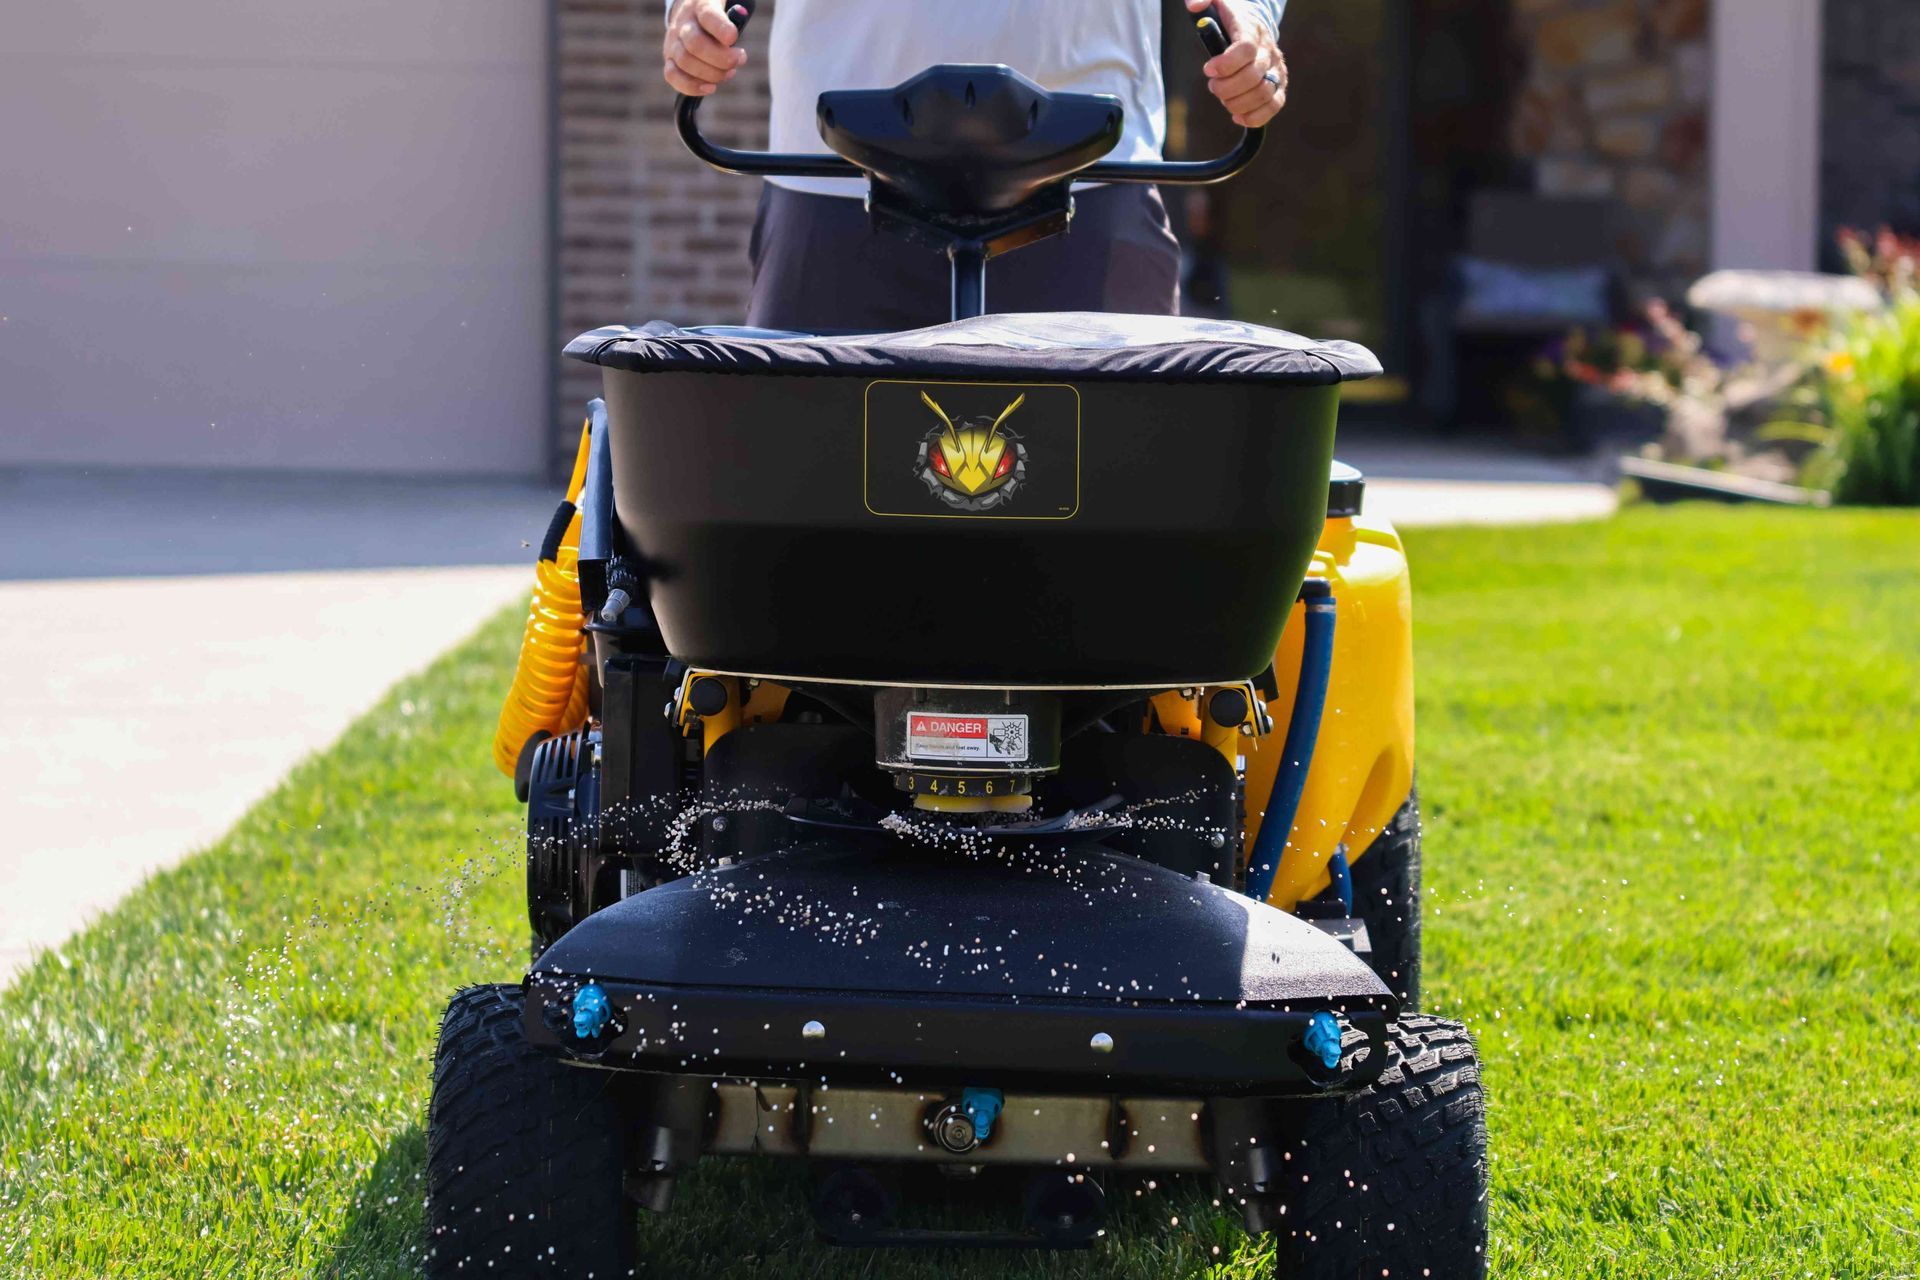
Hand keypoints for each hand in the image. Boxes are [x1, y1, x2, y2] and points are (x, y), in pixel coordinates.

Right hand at [663, 0, 745, 96]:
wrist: (691, 16)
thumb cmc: (716, 17)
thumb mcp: (726, 10)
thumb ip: (733, 18)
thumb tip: (739, 21)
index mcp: (699, 6)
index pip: (707, 15)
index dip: (721, 29)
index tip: (733, 38)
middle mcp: (682, 24)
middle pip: (695, 44)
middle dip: (721, 58)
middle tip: (738, 60)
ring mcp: (673, 42)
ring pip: (685, 62)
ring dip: (712, 74)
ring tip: (729, 73)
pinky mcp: (669, 59)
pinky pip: (672, 75)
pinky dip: (691, 87)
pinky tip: (710, 88)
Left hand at [1186, 0, 1287, 127]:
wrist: (1253, 25)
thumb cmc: (1228, 18)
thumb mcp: (1216, 3)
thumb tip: (1194, 7)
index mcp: (1252, 30)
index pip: (1246, 49)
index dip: (1226, 64)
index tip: (1208, 69)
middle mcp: (1268, 51)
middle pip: (1252, 77)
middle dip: (1226, 88)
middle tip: (1212, 86)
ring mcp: (1276, 70)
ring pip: (1263, 94)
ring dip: (1237, 103)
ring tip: (1223, 98)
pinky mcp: (1279, 86)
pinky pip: (1273, 106)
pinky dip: (1254, 117)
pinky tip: (1237, 116)